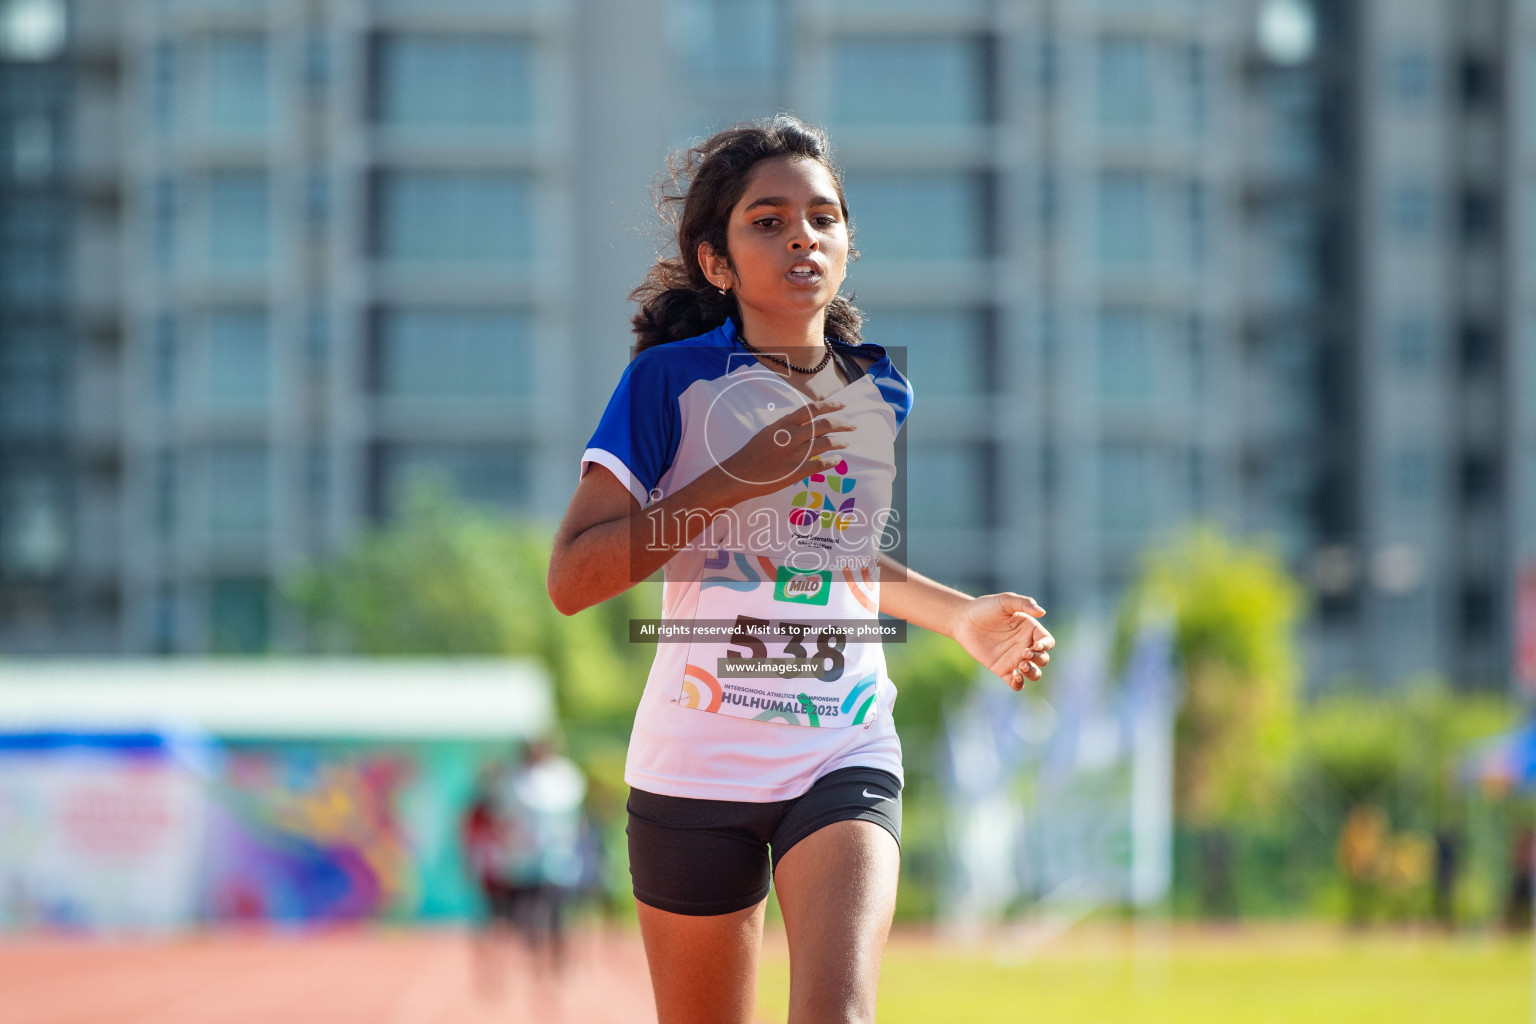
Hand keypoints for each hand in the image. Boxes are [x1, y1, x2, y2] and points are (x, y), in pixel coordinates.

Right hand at [717, 396, 855, 497]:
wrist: (740, 474)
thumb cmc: (754, 452)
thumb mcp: (770, 431)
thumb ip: (789, 425)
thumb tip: (807, 421)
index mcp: (785, 423)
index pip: (813, 409)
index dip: (831, 406)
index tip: (843, 405)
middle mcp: (792, 436)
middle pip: (825, 425)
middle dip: (843, 424)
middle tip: (852, 426)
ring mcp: (796, 454)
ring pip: (827, 443)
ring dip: (840, 442)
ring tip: (845, 442)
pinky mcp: (797, 471)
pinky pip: (822, 464)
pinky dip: (833, 461)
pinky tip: (837, 460)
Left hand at [950, 593, 1053, 690]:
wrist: (963, 620)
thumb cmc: (985, 608)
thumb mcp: (1005, 601)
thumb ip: (1024, 603)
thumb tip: (1042, 612)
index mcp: (1030, 630)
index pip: (1047, 641)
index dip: (1046, 645)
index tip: (1036, 645)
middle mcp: (1025, 645)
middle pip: (1043, 659)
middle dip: (1038, 659)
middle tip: (1023, 654)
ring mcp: (1014, 659)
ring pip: (1034, 673)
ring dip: (1033, 673)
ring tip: (1021, 665)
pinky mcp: (1002, 669)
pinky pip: (1016, 683)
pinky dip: (1020, 684)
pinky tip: (1016, 677)